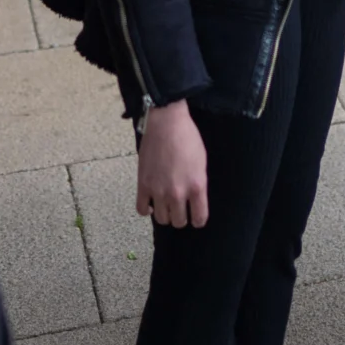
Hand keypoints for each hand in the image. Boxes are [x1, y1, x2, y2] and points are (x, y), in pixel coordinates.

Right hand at [136, 98, 207, 228]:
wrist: (166, 123)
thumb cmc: (187, 137)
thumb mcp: (202, 162)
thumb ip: (198, 183)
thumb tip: (194, 198)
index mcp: (196, 186)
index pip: (199, 218)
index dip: (198, 219)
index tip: (196, 217)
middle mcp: (177, 193)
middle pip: (179, 222)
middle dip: (181, 217)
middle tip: (180, 209)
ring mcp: (158, 191)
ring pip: (162, 219)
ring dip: (165, 214)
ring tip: (166, 205)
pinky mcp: (143, 185)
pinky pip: (142, 210)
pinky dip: (147, 210)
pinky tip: (151, 204)